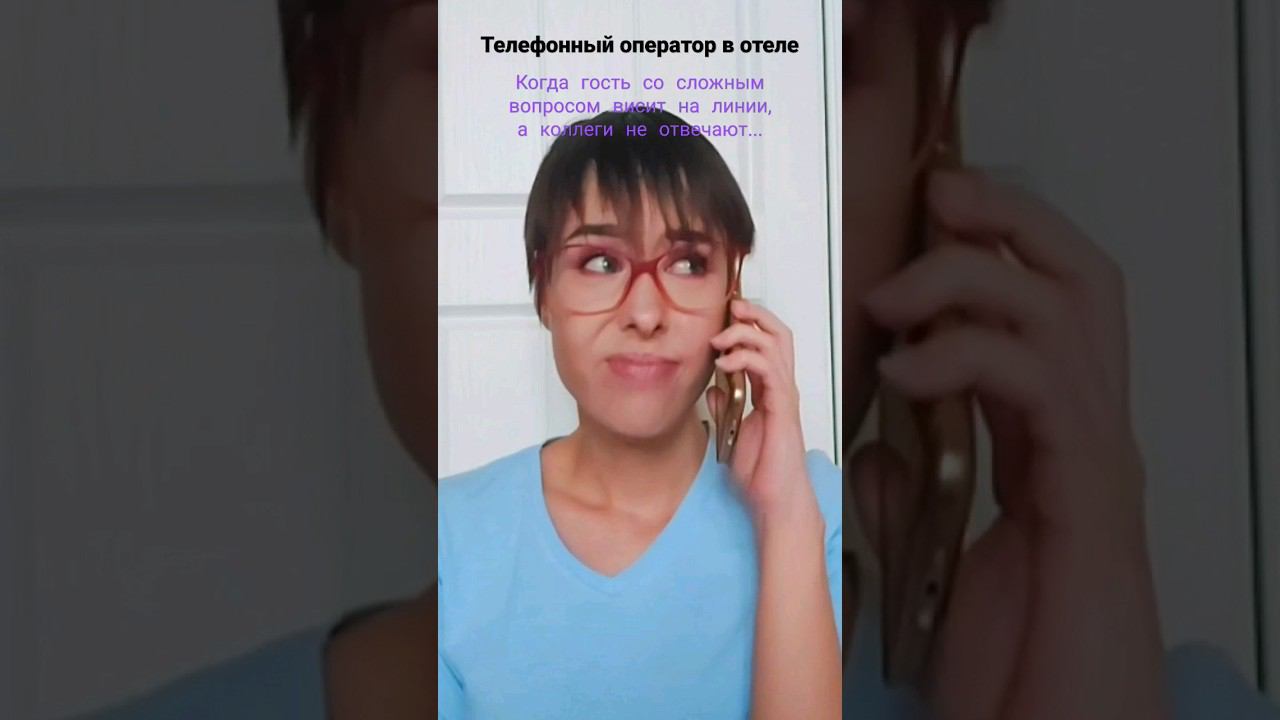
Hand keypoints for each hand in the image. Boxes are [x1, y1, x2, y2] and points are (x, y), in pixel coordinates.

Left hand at [707, 299, 817, 526]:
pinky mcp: (782, 407)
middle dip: (755, 314)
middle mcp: (781, 388)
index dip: (749, 324)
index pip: (767, 343)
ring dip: (745, 333)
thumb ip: (724, 406)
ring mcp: (784, 396)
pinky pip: (768, 370)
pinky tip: (725, 362)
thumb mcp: (732, 432)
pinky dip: (746, 358)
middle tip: (731, 307)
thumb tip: (711, 387)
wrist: (776, 500)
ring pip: (775, 344)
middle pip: (779, 334)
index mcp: (770, 391)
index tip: (725, 316)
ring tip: (719, 338)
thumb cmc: (761, 473)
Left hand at [850, 168, 1165, 718]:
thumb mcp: (942, 552)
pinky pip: (1045, 384)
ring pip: (1071, 309)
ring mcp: (1099, 455)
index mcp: (1049, 439)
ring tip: (892, 300)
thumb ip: (914, 489)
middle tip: (943, 197)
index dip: (995, 248)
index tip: (930, 216)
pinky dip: (970, 358)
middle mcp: (1087, 430)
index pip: (1042, 308)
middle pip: (1085, 278)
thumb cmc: (1014, 655)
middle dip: (1014, 220)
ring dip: (976, 280)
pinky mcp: (1092, 491)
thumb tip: (874, 442)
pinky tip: (906, 373)